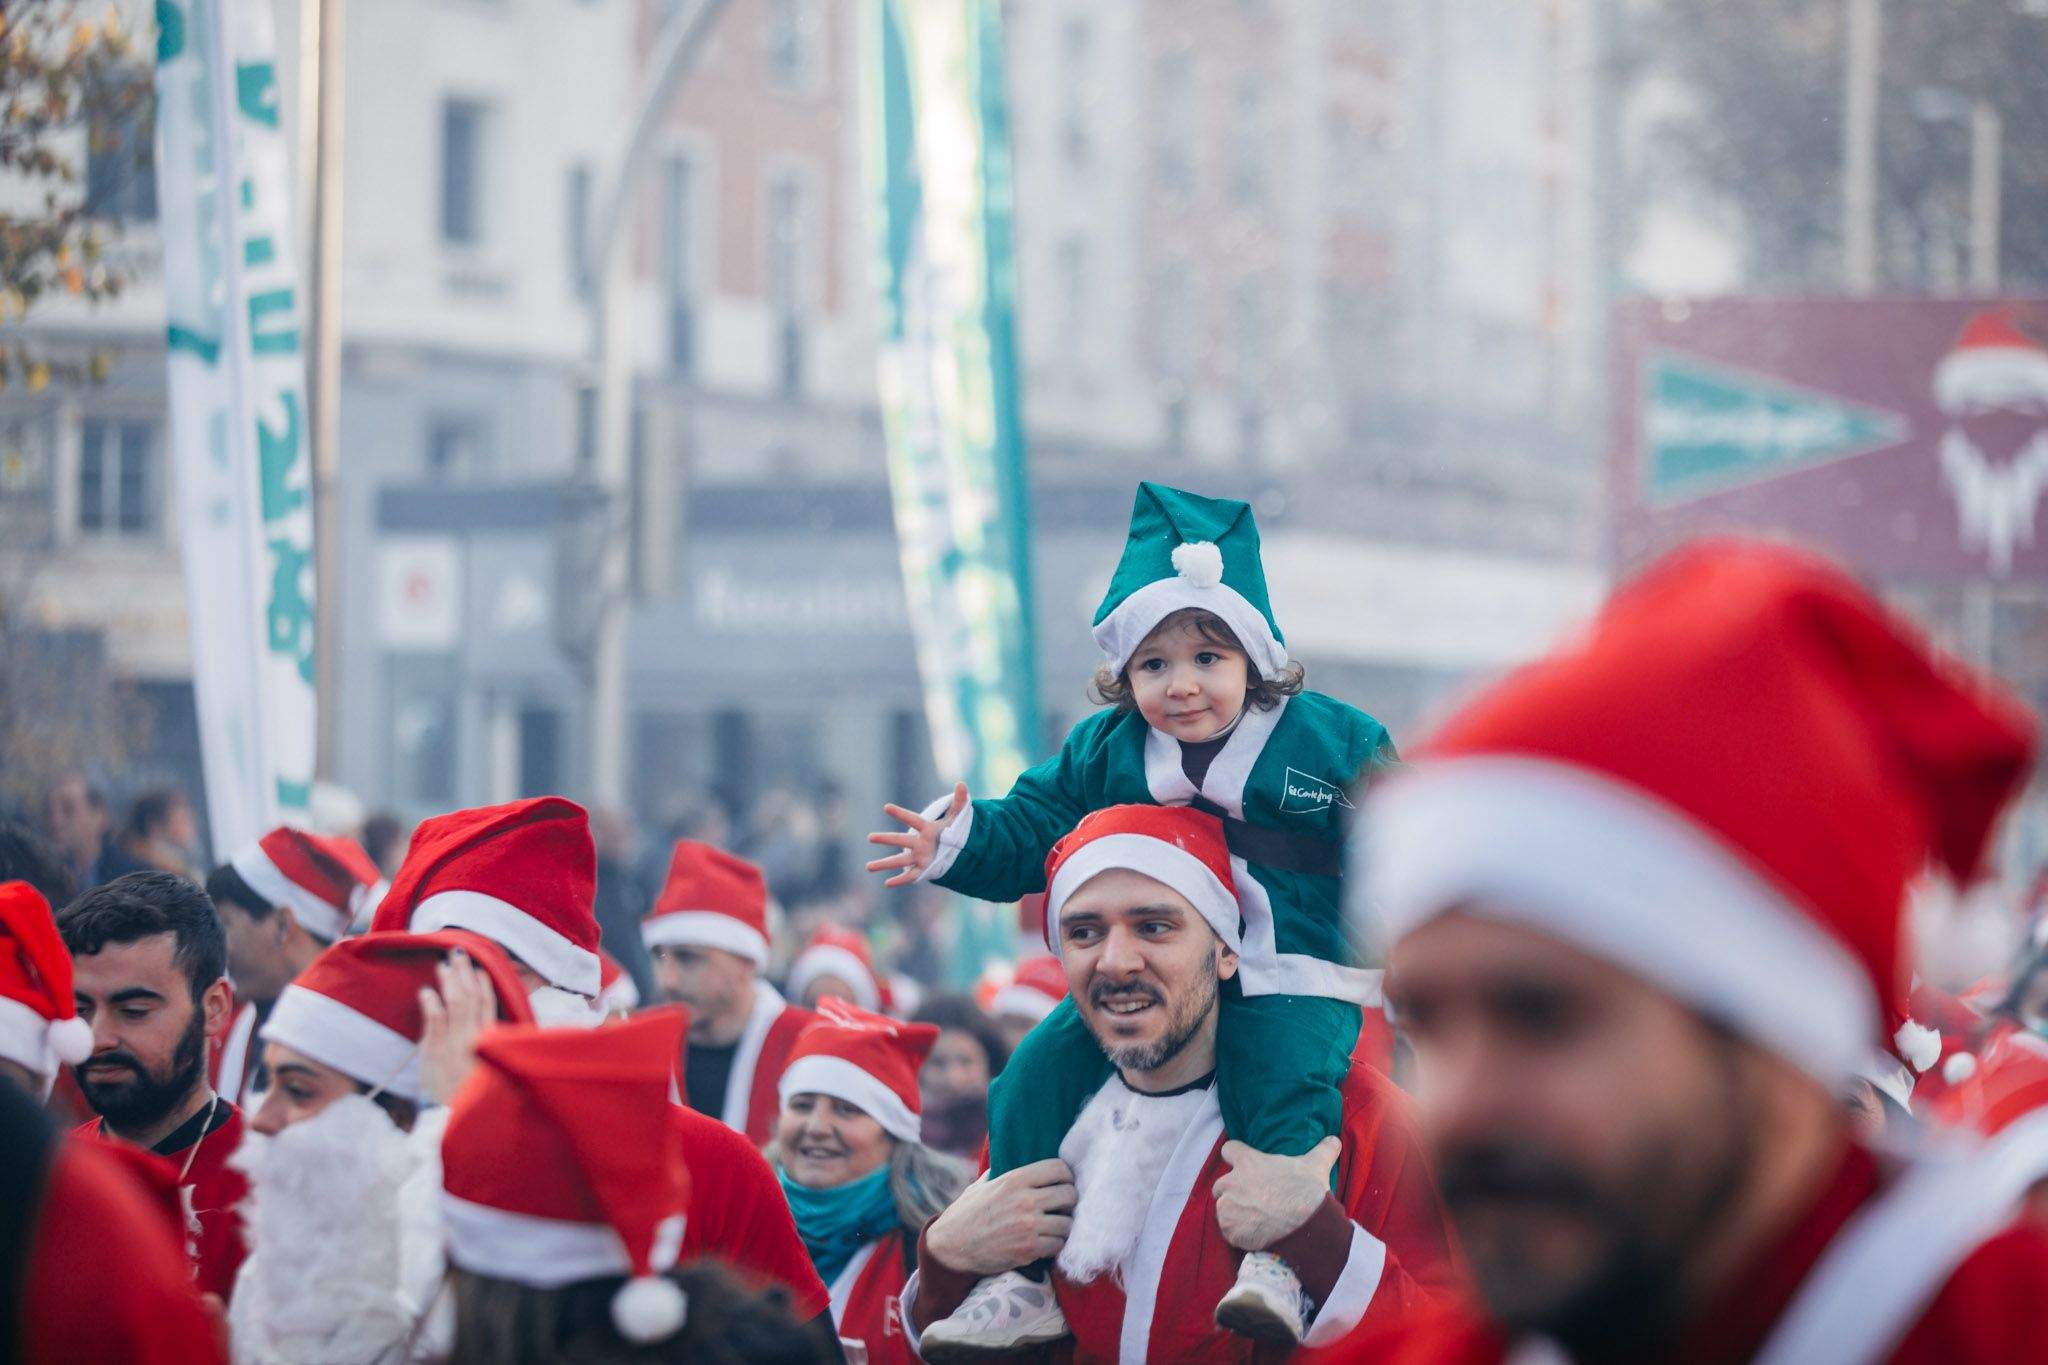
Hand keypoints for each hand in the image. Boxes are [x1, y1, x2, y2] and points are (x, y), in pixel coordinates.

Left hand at [418, 950, 496, 1104]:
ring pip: (456, 1004)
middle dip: (465, 973)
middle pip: (471, 998)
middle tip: (458, 952)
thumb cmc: (476, 1096)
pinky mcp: (437, 1054)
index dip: (483, 984)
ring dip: (449, 982)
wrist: (464, 1120)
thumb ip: (489, 1044)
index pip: (488, 1004)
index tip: (478, 968)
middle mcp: (475, 1037)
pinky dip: (432, 1005)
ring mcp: (456, 1044)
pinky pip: (435, 1022)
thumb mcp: (490, 1070)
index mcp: (489, 1040)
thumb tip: (490, 1027)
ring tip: (442, 965)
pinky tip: (425, 992)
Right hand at [865, 783, 968, 887]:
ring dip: (884, 863)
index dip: (901, 814)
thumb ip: (959, 801)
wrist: (953, 848)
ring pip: (899, 860)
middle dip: (886, 839)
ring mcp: (919, 856)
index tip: (886, 807)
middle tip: (869, 837)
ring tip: (868, 867)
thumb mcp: (957, 817)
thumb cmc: (951, 830)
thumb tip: (961, 784)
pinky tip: (887, 883)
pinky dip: (899, 880)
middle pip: (901, 841)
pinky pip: (909, 875)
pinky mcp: (922, 869)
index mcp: (927, 829)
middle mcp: (919, 842)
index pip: (913, 820)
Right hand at [923, 1159, 1074, 1274]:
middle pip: (1069, 1194)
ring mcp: (1028, 1226)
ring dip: (1063, 1226)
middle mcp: (1025, 1200)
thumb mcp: (983, 1184)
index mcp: (1015, 1179)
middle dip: (1068, 1201)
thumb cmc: (966, 1213)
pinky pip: (1058, 1245)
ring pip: (1067, 1223)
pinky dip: (1054, 1245)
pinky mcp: (1029, 1249)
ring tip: (1054, 1227)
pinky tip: (1045, 1243)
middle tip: (1061, 1207)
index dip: (1066, 1176)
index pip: (1059, 1168)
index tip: (1063, 1183)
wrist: (951, 1246)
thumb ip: (1002, 1173)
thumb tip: (1013, 1159)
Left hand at [1212, 1136, 1341, 1251]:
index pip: (1229, 1150)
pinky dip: (1238, 1234)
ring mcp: (1228, 1207)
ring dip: (1235, 1213)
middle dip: (1233, 1192)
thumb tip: (1334, 1139)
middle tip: (1253, 1200)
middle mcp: (1232, 1182)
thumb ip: (1322, 1149)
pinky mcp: (1230, 1230)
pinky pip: (1228, 1231)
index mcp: (1248, 1162)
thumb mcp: (1316, 1165)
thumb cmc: (1308, 1192)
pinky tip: (1255, 1235)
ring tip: (1256, 1220)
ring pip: (1223, 1208)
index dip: (1236, 1158)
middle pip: (1221, 1185)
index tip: (1244, 1166)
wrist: (1306, 1226)